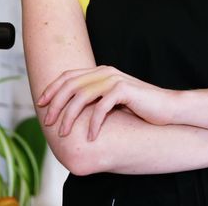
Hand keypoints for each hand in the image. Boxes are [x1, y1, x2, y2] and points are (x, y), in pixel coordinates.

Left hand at [36, 65, 172, 140]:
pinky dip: (93, 123)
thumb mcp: (113, 101)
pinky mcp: (125, 90)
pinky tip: (90, 137)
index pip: (68, 76)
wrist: (168, 108)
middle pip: (71, 85)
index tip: (40, 104)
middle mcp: (105, 72)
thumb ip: (95, 99)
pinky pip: (101, 107)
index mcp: (101, 71)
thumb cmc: (140, 108)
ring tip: (63, 133)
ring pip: (82, 96)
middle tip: (48, 122)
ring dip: (69, 116)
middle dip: (55, 104)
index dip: (51, 89)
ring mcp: (115, 80)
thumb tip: (70, 111)